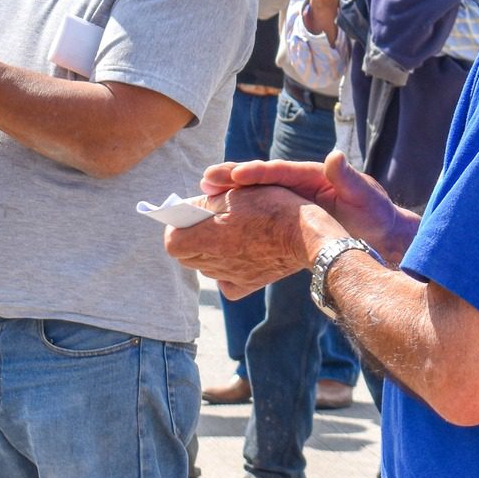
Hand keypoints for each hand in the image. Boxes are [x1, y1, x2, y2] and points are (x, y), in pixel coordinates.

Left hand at [164, 183, 342, 301]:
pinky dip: (225, 272)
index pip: (172, 242)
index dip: (176, 227)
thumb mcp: (235, 193)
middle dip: (190, 238)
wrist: (306, 235)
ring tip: (225, 236)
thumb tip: (187, 210)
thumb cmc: (271, 207)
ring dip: (207, 252)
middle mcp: (215, 262)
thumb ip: (204, 203)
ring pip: (205, 267)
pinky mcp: (248, 284)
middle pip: (186, 256)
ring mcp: (232, 276)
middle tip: (206, 223)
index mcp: (208, 238)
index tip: (186, 217)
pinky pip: (225, 283)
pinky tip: (235, 257)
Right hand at [201, 151, 409, 259]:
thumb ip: (349, 178)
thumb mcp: (364, 196)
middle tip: (206, 179)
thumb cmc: (375, 214)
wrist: (379, 234)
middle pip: (261, 177)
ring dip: (230, 193)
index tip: (236, 174)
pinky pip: (260, 212)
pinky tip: (221, 219)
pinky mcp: (288, 217)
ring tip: (203, 195)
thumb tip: (334, 157)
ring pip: (255, 194)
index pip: (280, 170)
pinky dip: (240, 211)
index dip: (257, 171)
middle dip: (233, 176)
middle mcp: (298, 183)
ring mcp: (291, 199)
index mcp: (313, 174)